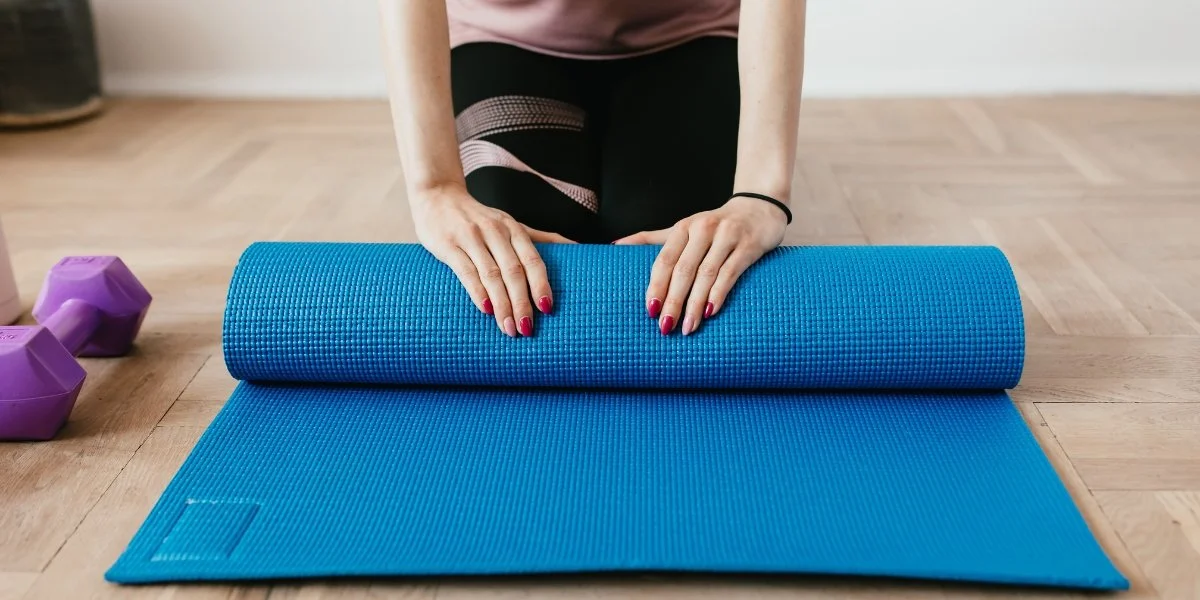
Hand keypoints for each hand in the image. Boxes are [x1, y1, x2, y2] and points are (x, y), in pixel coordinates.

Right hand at [411, 183, 574, 336]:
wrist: (437, 196)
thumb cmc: (477, 218)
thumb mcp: (509, 224)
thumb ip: (539, 237)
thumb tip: (576, 246)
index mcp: (512, 228)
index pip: (532, 260)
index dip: (541, 284)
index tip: (547, 309)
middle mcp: (495, 231)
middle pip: (514, 272)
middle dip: (522, 303)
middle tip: (526, 329)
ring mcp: (471, 237)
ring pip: (491, 275)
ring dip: (502, 305)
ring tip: (508, 328)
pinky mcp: (449, 245)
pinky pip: (466, 271)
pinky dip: (478, 292)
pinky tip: (486, 310)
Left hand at [614, 196, 787, 334]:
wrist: (760, 208)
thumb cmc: (716, 225)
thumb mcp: (684, 228)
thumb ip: (652, 239)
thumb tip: (615, 245)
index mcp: (684, 228)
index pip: (665, 260)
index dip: (656, 285)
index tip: (649, 310)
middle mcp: (704, 229)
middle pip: (683, 270)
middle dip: (673, 301)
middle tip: (665, 327)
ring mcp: (727, 236)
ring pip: (706, 274)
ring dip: (695, 303)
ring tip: (687, 327)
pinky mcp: (749, 246)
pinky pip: (731, 272)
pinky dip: (719, 293)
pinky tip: (710, 312)